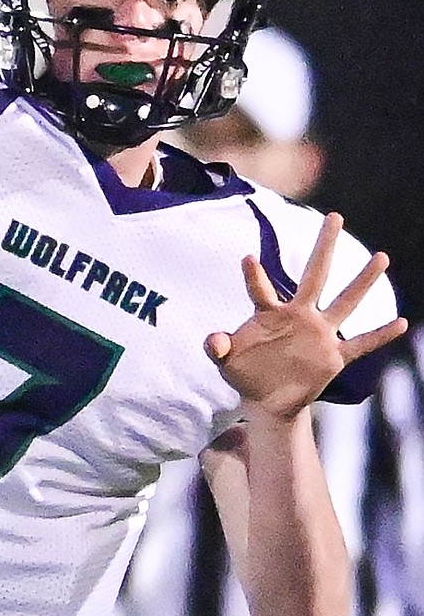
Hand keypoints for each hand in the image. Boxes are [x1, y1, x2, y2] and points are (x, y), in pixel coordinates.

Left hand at [204, 211, 406, 418]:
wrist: (266, 399)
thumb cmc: (245, 371)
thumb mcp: (225, 361)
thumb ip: (217, 347)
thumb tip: (214, 340)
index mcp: (269, 313)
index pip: (260, 289)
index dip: (254, 275)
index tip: (247, 257)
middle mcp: (299, 315)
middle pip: (314, 275)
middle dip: (324, 246)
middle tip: (334, 216)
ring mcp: (319, 334)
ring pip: (345, 302)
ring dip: (363, 281)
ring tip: (381, 257)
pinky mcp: (332, 357)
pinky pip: (361, 344)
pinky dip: (381, 335)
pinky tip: (402, 322)